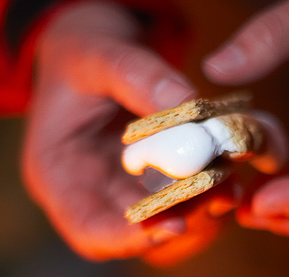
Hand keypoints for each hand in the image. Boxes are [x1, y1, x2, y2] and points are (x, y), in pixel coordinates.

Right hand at [22, 0, 235, 264]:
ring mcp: (123, 186)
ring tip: (231, 183)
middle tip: (221, 194)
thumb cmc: (82, 52)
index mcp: (58, 171)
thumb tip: (190, 104)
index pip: (88, 228)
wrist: (92, 50)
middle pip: (135, 232)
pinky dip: (207, 192)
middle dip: (182, 221)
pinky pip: (181, 200)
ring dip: (202, 212)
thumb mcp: (99, 54)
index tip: (175, 223)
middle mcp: (91, 190)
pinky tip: (229, 171)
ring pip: (164, 223)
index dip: (129, 237)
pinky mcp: (150, 177)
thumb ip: (138, 76)